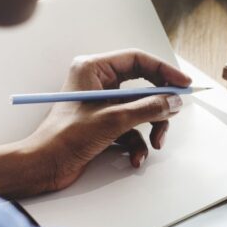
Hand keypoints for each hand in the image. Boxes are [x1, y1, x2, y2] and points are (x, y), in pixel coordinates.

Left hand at [25, 49, 191, 191]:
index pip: (137, 60)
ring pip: (139, 110)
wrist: (43, 167)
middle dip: (158, 105)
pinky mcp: (102, 124)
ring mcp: (101, 104)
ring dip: (150, 128)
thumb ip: (148, 108)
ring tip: (155, 143)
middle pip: (142, 86)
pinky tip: (135, 158)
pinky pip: (130, 128)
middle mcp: (97, 83)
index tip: (183, 84)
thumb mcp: (113, 120)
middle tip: (173, 113)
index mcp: (93, 69)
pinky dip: (137, 143)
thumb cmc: (65, 138)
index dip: (163, 71)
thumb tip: (173, 101)